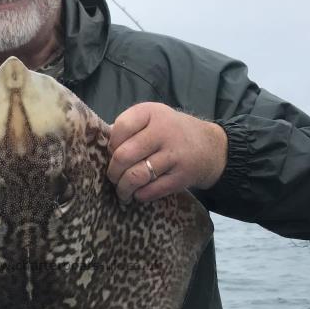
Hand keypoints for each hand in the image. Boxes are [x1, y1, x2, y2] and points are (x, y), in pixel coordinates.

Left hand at [107, 103, 227, 202]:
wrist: (210, 147)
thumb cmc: (171, 133)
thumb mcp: (152, 119)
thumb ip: (128, 129)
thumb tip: (99, 147)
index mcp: (151, 113)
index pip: (120, 128)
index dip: (111, 146)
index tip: (112, 154)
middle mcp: (163, 131)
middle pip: (124, 156)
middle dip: (113, 172)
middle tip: (113, 178)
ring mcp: (174, 154)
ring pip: (136, 176)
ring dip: (124, 188)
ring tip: (122, 191)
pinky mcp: (182, 176)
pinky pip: (151, 190)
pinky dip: (140, 195)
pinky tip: (139, 194)